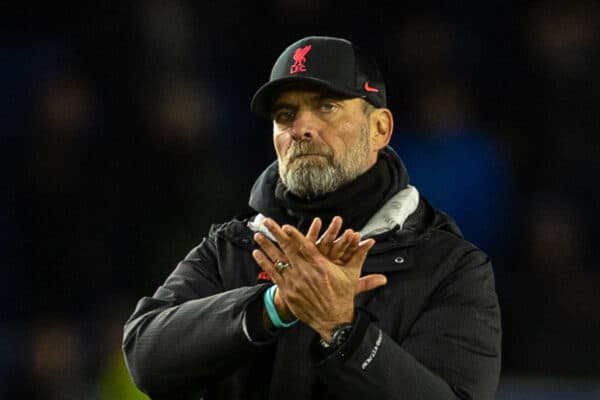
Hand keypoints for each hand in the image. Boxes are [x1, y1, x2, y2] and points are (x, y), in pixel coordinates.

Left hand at [253, 218, 386, 340]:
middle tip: (267, 222)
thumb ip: (359, 255)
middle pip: (288, 250)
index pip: (305, 247)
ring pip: (278, 261)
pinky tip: (257, 253)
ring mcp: (296, 283)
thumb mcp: (352, 275)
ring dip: (266, 246)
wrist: (334, 320)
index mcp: (321, 266)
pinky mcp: (289, 292)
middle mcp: (306, 273)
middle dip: (276, 234)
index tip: (285, 226)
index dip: (294, 236)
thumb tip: (369, 241)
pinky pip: (274, 274)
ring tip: (258, 235)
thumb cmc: (343, 296)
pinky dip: (265, 263)